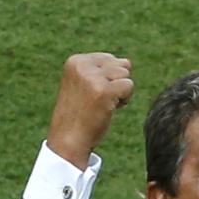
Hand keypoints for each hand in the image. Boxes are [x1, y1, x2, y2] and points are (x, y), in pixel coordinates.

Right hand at [47, 52, 134, 169]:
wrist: (69, 139)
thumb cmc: (80, 114)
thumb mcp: (85, 84)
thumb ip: (103, 70)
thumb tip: (128, 62)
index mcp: (75, 61)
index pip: (108, 59)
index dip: (108, 79)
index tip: (92, 93)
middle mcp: (83, 65)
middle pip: (119, 65)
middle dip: (116, 84)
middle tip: (98, 101)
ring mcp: (93, 77)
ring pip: (125, 75)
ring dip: (120, 92)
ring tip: (103, 105)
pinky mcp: (104, 90)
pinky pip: (129, 86)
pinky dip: (124, 100)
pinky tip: (109, 109)